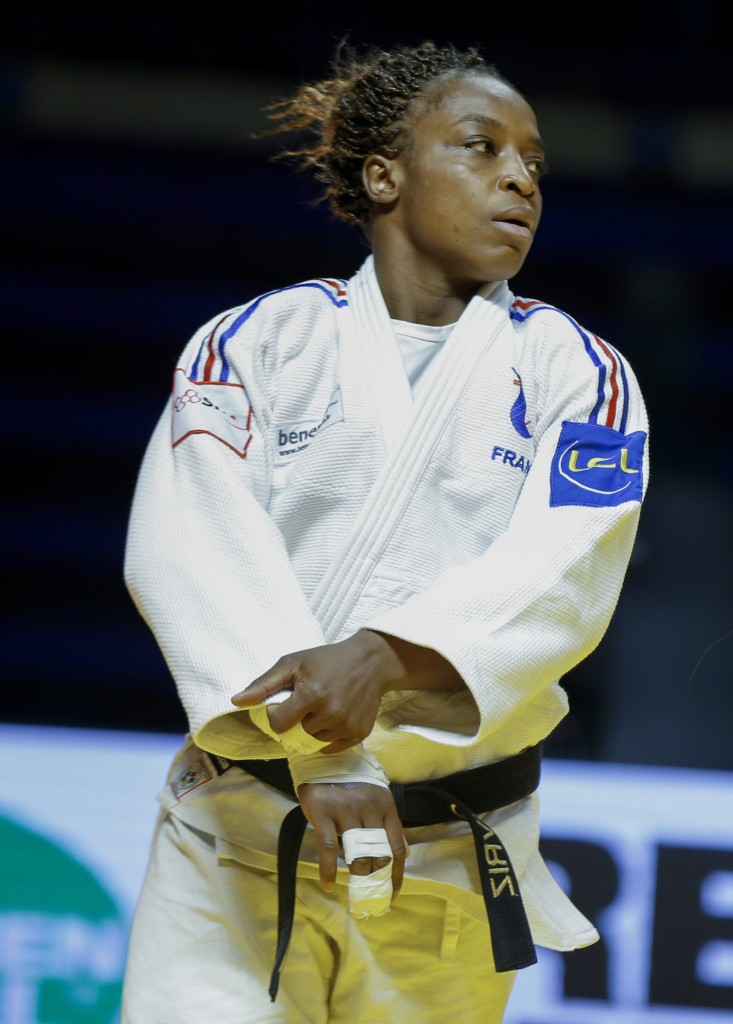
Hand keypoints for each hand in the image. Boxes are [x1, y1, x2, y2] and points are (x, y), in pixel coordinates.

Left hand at [231, 632, 393, 752]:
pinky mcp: (359, 734)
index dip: (277, 714)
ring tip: (323, 706)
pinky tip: (334, 716)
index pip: (278, 724)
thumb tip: (236, 702)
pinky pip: (331, 747)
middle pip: (297, 733)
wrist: (371, 662)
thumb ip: (263, 684)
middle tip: (310, 699)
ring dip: (313, 728)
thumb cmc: (327, 659)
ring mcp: (346, 725)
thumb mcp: (293, 662)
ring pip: (314, 741)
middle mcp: (330, 713)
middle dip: (298, 719)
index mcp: (311, 694)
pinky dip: (328, 736)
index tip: (286, 701)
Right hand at [297, 781, 407, 896]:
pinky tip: (329, 884)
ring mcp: (346, 811)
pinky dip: (329, 870)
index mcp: (385, 806)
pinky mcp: (324, 813)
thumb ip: (389, 826)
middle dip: (375, 874)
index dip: (396, 873)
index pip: (396, 847)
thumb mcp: (376, 801)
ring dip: (357, 872)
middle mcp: (369, 808)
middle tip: (369, 885)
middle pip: (378, 853)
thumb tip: (405, 853)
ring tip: (354, 881)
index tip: (393, 892)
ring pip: (357, 853)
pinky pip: (328, 848)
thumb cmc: (352, 786)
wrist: (324, 760)